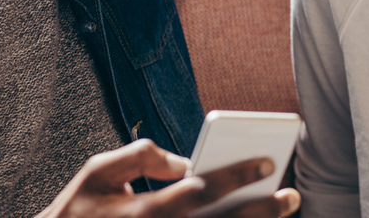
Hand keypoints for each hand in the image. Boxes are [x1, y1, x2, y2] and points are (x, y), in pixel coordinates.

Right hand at [35, 139, 301, 217]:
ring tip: (280, 213)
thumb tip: (183, 159)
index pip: (199, 192)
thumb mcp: (96, 173)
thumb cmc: (78, 212)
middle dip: (260, 212)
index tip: (268, 162)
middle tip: (291, 195)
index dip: (237, 176)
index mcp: (141, 213)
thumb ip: (139, 156)